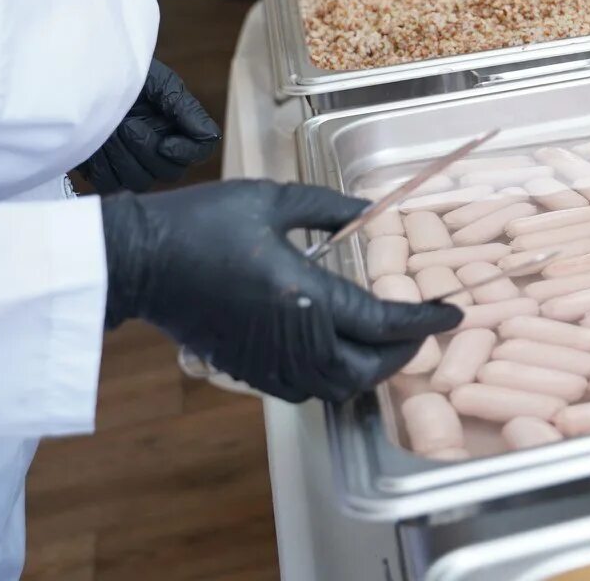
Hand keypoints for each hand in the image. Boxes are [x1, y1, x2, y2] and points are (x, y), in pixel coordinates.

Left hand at [79, 60, 220, 193]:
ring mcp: (133, 164)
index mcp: (179, 127)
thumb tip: (211, 136)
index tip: (166, 143)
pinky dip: (102, 163)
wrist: (85, 77)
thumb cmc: (127, 74)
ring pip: (139, 181)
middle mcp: (160, 150)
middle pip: (170, 172)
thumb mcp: (162, 83)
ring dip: (122, 155)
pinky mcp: (106, 171)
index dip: (187, 153)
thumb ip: (187, 109)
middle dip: (147, 149)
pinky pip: (109, 182)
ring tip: (110, 129)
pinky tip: (97, 142)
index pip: (200, 151)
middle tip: (128, 125)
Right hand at [101, 180, 461, 401]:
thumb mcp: (273, 201)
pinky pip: (303, 388)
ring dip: (367, 371)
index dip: (423, 322)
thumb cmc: (202, 223)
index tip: (452, 312)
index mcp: (303, 296)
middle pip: (364, 371)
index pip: (382, 323)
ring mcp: (265, 360)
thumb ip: (329, 209)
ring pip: (334, 387)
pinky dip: (332, 377)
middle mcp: (291, 339)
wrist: (137, 260)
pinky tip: (339, 349)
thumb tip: (370, 213)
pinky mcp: (244, 367)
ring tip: (385, 341)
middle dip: (400, 355)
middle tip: (419, 329)